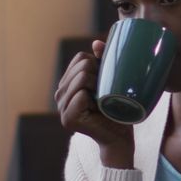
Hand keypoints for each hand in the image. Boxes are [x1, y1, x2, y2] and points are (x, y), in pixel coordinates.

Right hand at [54, 40, 133, 167]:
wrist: (120, 138)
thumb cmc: (118, 109)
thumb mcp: (111, 81)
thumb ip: (103, 61)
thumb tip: (96, 43)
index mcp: (68, 82)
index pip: (80, 58)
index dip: (98, 64)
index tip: (108, 79)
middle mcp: (60, 93)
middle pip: (82, 66)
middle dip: (100, 74)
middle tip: (109, 92)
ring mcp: (61, 107)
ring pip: (82, 78)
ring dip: (99, 86)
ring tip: (105, 99)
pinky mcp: (67, 119)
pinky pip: (81, 96)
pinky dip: (94, 100)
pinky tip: (100, 109)